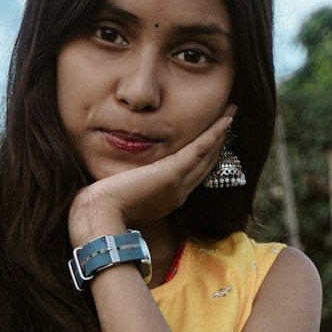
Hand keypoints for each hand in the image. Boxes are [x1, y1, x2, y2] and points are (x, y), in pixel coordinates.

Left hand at [69, 105, 235, 244]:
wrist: (100, 217)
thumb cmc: (102, 209)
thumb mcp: (121, 196)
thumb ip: (129, 186)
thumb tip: (122, 178)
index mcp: (167, 200)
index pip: (192, 175)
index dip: (204, 158)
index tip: (211, 141)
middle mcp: (179, 193)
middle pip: (205, 164)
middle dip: (218, 143)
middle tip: (228, 122)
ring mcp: (179, 184)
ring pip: (207, 155)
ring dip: (221, 133)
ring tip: (230, 115)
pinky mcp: (173, 173)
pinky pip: (201, 149)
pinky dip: (215, 134)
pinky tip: (225, 120)